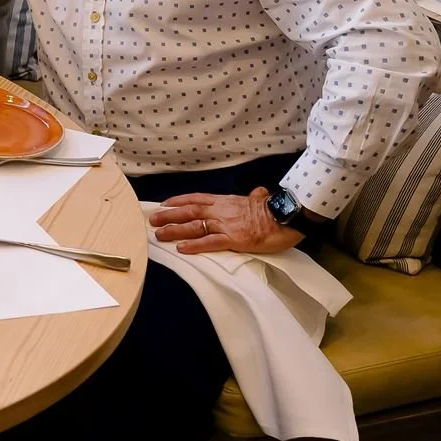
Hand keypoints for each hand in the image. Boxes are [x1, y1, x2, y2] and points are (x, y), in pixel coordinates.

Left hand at [150, 188, 303, 255]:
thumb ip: (255, 197)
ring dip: (175, 231)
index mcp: (226, 201)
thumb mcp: (261, 199)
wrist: (287, 216)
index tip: (164, 204)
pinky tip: (182, 248)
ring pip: (194, 227)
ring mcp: (226, 225)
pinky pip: (210, 242)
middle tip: (153, 221)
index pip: (197, 199)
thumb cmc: (275, 210)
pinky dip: (194, 245)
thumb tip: (258, 192)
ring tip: (160, 235)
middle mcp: (221, 211)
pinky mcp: (234, 239)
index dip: (179, 201)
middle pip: (189, 212)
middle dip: (169, 216)